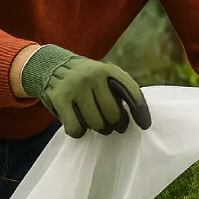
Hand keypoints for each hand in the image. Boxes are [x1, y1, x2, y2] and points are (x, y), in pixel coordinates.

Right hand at [21, 45, 150, 137]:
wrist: (53, 67)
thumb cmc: (88, 80)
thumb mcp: (106, 77)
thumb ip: (120, 91)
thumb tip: (138, 119)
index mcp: (109, 70)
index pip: (132, 92)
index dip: (140, 111)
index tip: (144, 126)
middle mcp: (93, 76)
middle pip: (112, 114)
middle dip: (115, 124)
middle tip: (112, 125)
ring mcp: (75, 87)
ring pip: (95, 124)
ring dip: (98, 128)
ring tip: (97, 123)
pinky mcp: (60, 99)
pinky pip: (76, 128)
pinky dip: (79, 131)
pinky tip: (79, 124)